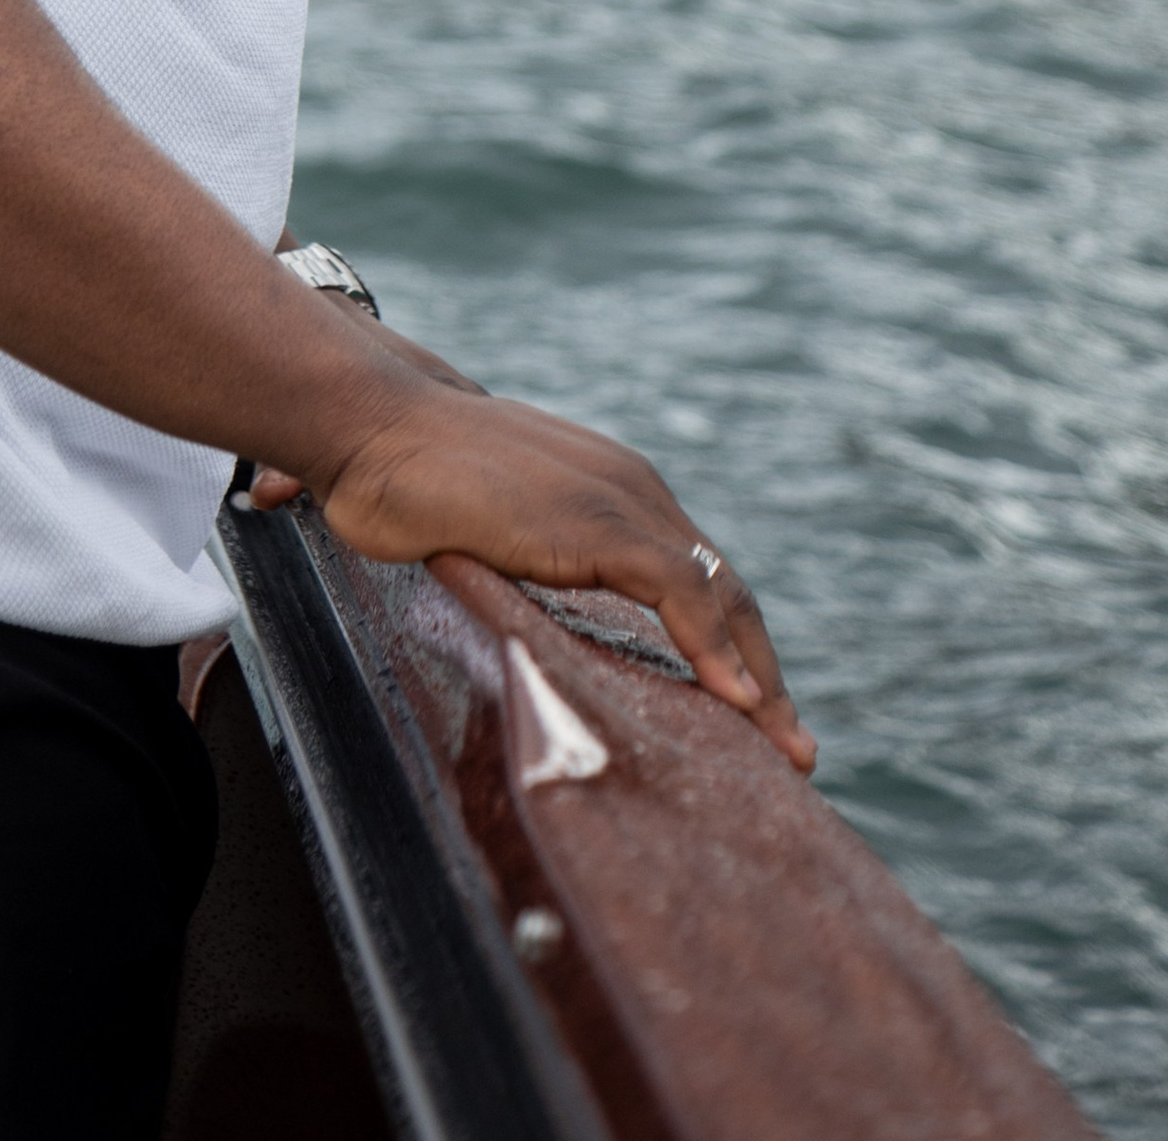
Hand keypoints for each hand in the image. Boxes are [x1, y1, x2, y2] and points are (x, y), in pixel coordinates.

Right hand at [268, 369, 813, 772]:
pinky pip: (679, 592)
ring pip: (718, 595)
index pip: (694, 575)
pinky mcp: (598, 522)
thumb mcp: (493, 529)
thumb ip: (527, 562)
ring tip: (783, 744)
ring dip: (759, 676)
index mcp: (613, 489)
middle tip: (792, 746)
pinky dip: (716, 648)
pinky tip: (740, 701)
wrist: (375, 422)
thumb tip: (524, 622)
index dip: (730, 642)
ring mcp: (620, 501)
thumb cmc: (413, 476)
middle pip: (724, 590)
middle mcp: (633, 490)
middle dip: (765, 672)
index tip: (753, 709)